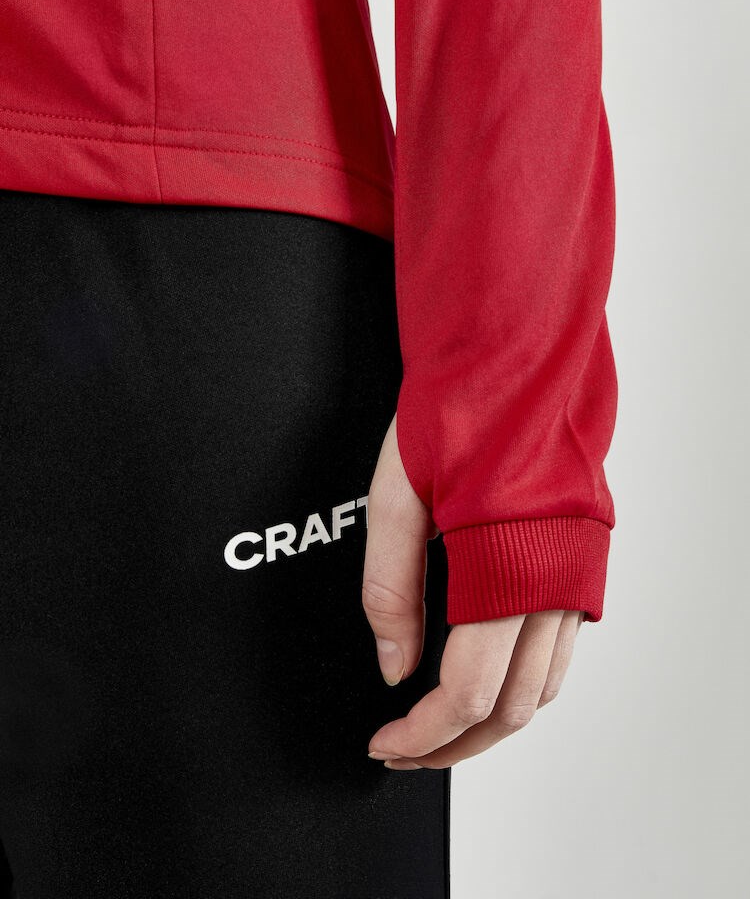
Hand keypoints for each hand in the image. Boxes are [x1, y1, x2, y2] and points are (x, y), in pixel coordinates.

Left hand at [362, 412, 584, 769]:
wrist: (516, 353)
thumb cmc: (458, 410)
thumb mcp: (397, 495)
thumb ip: (389, 588)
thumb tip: (392, 664)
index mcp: (508, 569)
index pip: (466, 692)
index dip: (422, 734)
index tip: (385, 742)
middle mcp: (556, 582)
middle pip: (512, 709)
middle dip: (455, 745)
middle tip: (406, 749)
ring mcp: (578, 575)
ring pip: (544, 689)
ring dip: (491, 720)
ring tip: (439, 722)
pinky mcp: (584, 562)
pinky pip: (559, 652)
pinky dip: (520, 683)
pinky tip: (484, 673)